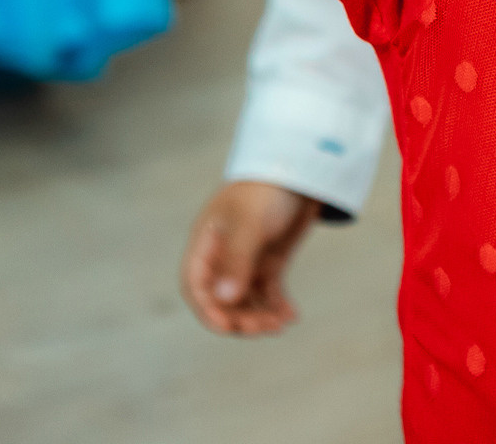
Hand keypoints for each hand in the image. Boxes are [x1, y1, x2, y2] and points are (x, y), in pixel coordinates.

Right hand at [178, 180, 317, 335]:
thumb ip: (238, 260)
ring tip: (281, 323)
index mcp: (207, 243)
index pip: (195, 286)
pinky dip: (277, 306)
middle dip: (240, 318)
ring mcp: (247, 259)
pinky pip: (268, 292)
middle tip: (265, 328)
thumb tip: (224, 299)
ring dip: (260, 316)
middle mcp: (223, 255)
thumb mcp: (250, 223)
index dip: (207, 310)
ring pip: (245, 301)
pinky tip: (291, 316)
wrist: (300, 167)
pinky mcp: (269, 261)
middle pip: (222, 300)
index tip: (227, 329)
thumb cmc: (267, 188)